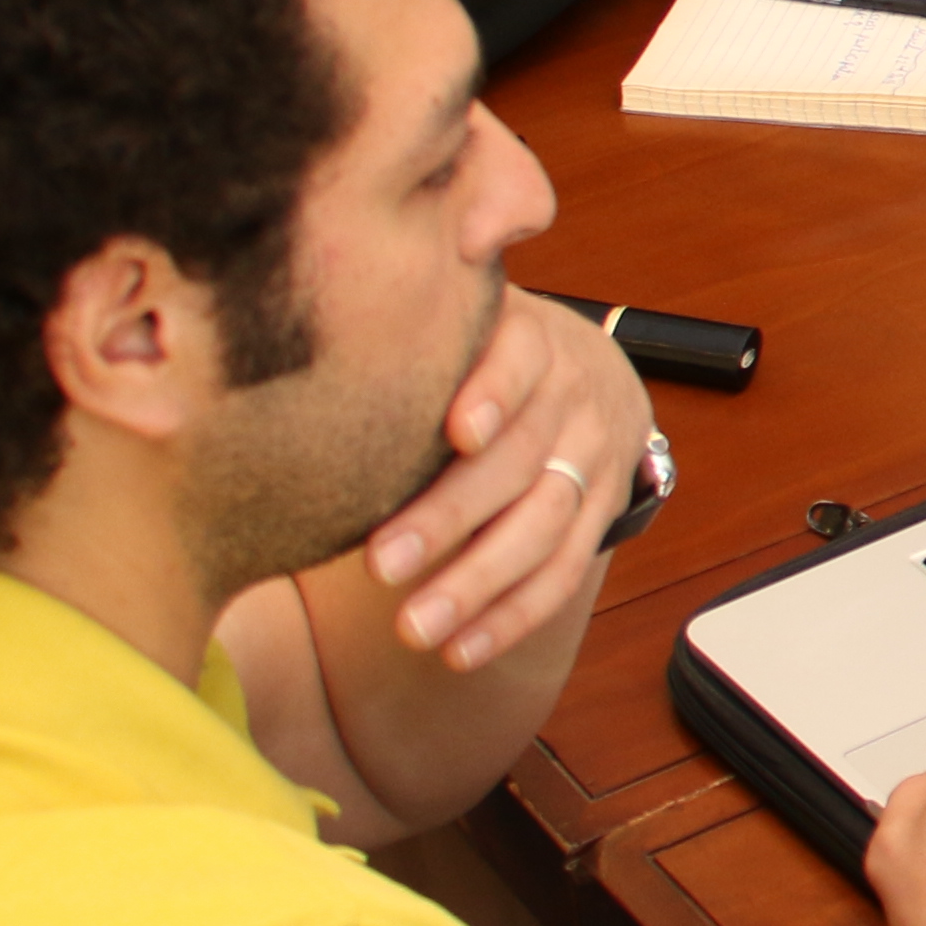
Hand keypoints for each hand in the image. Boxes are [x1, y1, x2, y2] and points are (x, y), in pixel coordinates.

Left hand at [359, 284, 653, 670]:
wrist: (578, 368)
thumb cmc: (477, 342)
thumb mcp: (460, 307)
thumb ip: (413, 304)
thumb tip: (324, 277)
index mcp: (530, 336)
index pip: (519, 357)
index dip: (493, 392)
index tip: (455, 430)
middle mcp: (572, 396)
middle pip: (520, 461)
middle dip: (450, 519)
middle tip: (382, 564)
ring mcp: (593, 458)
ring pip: (544, 527)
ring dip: (479, 585)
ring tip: (412, 628)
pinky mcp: (601, 510)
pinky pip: (565, 571)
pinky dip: (513, 616)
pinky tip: (461, 648)